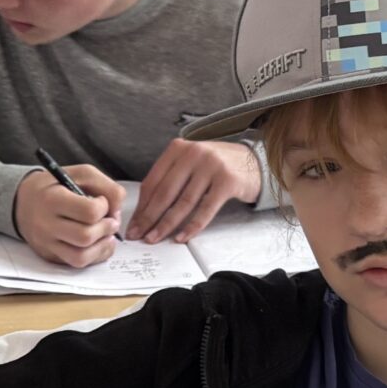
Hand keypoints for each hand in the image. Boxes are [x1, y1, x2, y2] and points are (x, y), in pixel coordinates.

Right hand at [13, 163, 122, 267]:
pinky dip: (95, 255)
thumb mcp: (81, 173)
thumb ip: (106, 186)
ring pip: (81, 257)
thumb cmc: (56, 186)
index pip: (89, 212)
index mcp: (52, 199)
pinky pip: (77, 263)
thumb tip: (117, 211)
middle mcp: (46, 224)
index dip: (104, 207)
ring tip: (105, 234)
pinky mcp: (50, 256)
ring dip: (102, 246)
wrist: (22, 202)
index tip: (101, 201)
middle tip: (109, 220)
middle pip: (86, 236)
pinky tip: (98, 243)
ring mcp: (47, 244)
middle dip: (106, 228)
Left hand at [134, 139, 262, 243]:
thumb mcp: (190, 164)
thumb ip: (170, 180)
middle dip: (149, 217)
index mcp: (178, 148)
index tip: (133, 224)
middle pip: (165, 192)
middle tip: (138, 235)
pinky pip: (205, 209)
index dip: (141, 206)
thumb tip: (144, 211)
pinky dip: (192, 226)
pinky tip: (181, 237)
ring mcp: (211, 166)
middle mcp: (193, 153)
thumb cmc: (216, 167)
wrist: (254, 162)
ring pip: (183, 202)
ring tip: (154, 238)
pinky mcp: (227, 181)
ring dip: (166, 224)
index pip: (153, 181)